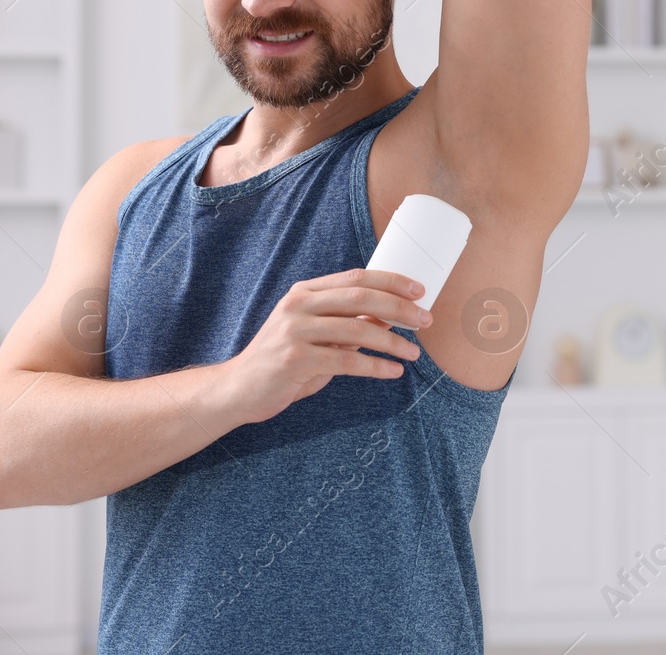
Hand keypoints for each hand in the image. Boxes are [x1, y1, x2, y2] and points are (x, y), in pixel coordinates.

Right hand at [221, 268, 431, 425]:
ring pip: (357, 330)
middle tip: (425, 321)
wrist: (239, 387)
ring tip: (413, 352)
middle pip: (360, 298)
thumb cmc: (283, 360)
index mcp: (304, 292)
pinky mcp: (295, 360)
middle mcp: (298, 305)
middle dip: (399, 308)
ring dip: (392, 341)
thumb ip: (345, 322)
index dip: (390, 281)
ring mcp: (294, 331)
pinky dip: (375, 367)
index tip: (419, 290)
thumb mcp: (314, 333)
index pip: (355, 277)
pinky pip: (346, 361)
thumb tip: (390, 316)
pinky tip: (393, 371)